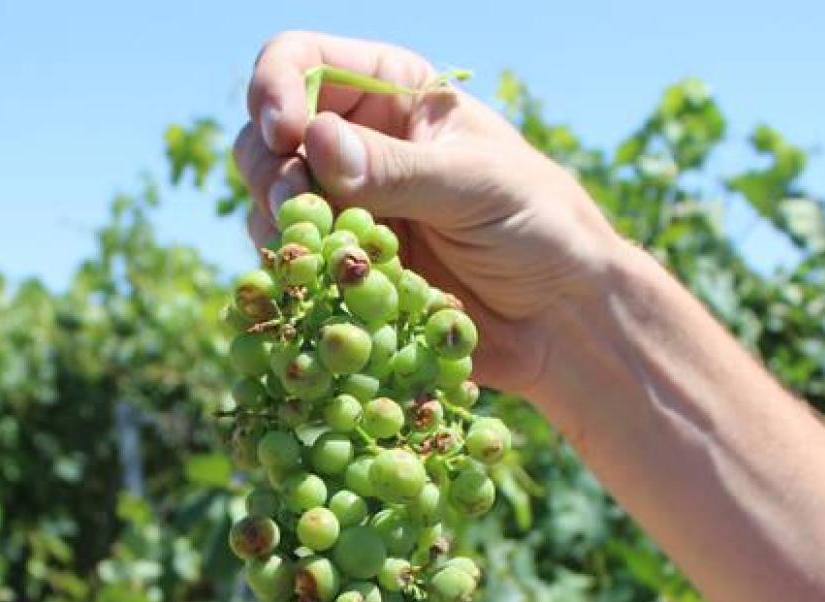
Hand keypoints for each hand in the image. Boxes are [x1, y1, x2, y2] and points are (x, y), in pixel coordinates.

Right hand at [236, 31, 626, 397]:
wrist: (558, 316)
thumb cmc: (538, 228)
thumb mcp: (474, 185)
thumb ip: (395, 167)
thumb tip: (315, 141)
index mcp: (394, 93)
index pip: (304, 61)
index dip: (277, 87)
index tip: (285, 132)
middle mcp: (359, 141)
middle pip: (268, 130)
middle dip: (271, 164)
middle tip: (298, 204)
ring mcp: (346, 204)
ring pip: (267, 193)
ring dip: (277, 217)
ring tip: (315, 246)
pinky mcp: (341, 263)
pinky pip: (287, 254)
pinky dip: (290, 264)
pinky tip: (319, 278)